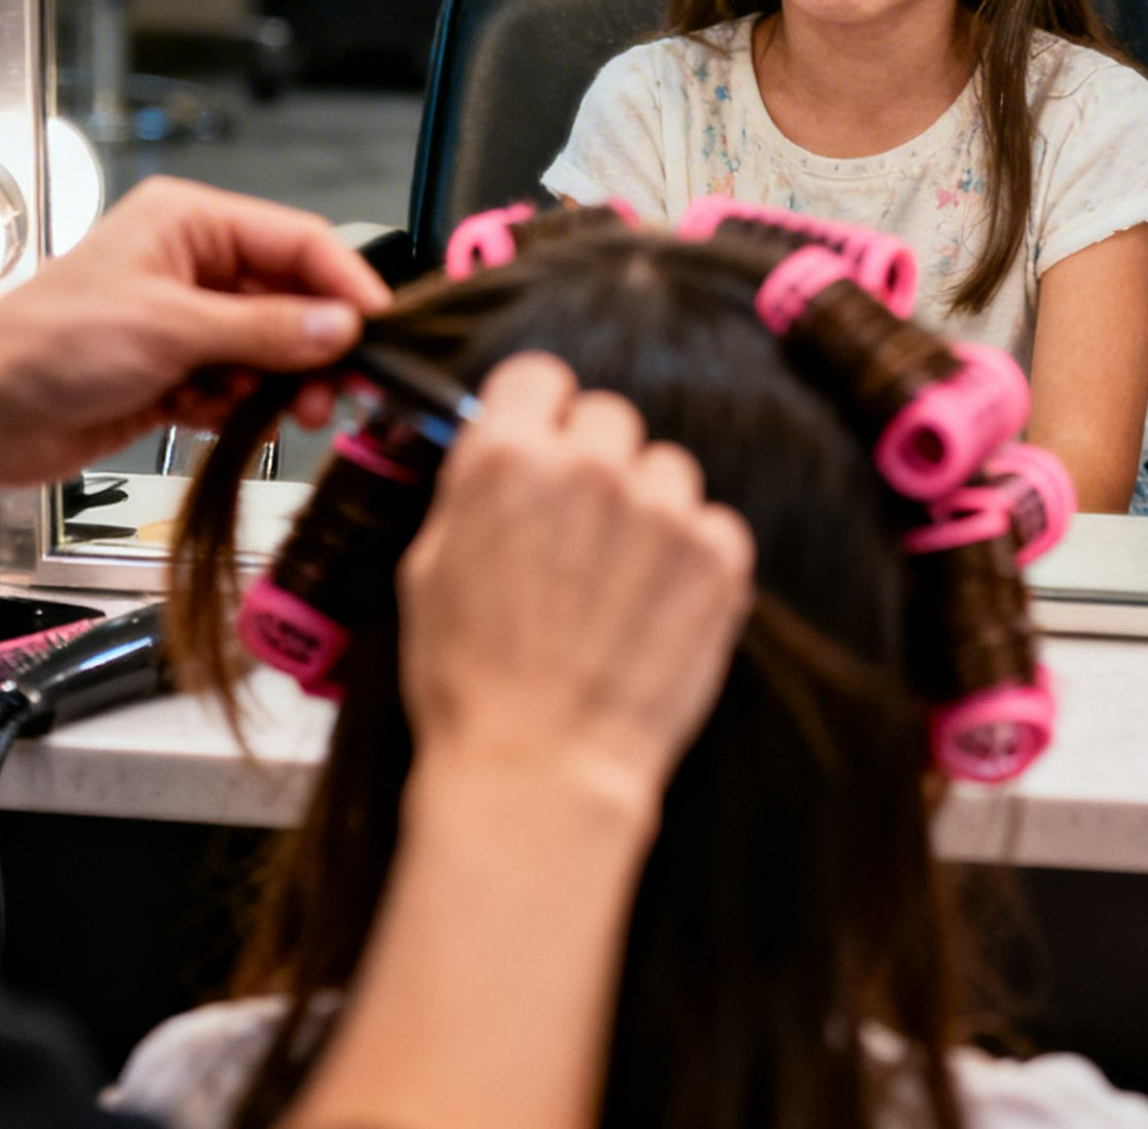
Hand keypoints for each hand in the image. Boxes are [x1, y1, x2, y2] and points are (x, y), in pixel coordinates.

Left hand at [0, 176, 390, 484]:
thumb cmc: (45, 344)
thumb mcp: (168, 329)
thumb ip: (264, 330)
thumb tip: (341, 328)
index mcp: (192, 223)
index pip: (298, 242)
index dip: (346, 284)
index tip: (382, 327)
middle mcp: (194, 265)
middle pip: (291, 300)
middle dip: (314, 348)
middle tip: (335, 390)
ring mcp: (185, 321)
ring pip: (269, 350)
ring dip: (275, 384)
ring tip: (279, 413)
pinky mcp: (174, 372)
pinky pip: (236, 387)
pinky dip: (234, 408)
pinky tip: (208, 415)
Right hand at [399, 354, 754, 817]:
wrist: (541, 771)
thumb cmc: (472, 682)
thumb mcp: (429, 568)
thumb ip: (473, 489)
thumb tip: (496, 448)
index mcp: (508, 458)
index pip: (539, 376)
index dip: (537, 412)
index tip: (541, 440)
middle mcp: (591, 467)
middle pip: (609, 417)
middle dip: (593, 461)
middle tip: (576, 530)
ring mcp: (663, 508)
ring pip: (666, 469)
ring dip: (647, 508)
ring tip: (617, 582)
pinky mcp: (718, 555)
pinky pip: (712, 524)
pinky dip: (690, 557)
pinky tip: (655, 607)